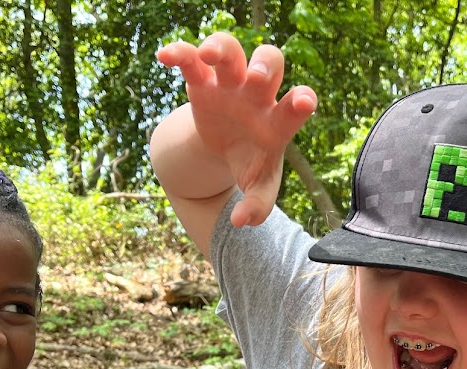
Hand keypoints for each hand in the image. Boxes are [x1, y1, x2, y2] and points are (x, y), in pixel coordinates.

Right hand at [156, 32, 316, 226]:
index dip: (301, 100)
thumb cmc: (250, 163)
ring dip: (221, 48)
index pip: (296, 105)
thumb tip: (241, 222)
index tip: (302, 102)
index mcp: (276, 120)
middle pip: (269, 61)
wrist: (225, 149)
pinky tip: (164, 58)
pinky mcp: (202, 81)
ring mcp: (229, 84)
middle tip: (256, 77)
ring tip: (209, 56)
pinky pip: (190, 59)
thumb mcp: (257, 187)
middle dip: (264, 65)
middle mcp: (256, 94)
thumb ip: (257, 206)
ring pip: (230, 50)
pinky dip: (178, 53)